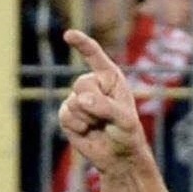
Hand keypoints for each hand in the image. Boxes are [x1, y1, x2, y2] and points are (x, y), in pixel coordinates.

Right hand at [57, 29, 149, 178]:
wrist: (117, 156)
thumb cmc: (127, 133)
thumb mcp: (124, 119)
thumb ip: (105, 107)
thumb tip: (80, 99)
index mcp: (110, 78)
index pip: (94, 56)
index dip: (82, 44)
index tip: (69, 35)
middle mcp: (92, 85)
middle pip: (82, 84)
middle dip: (95, 103)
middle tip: (107, 118)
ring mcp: (77, 99)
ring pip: (73, 102)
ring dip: (88, 118)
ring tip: (99, 125)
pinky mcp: (67, 114)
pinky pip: (65, 116)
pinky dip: (78, 126)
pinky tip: (87, 131)